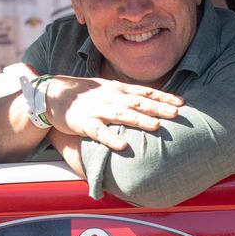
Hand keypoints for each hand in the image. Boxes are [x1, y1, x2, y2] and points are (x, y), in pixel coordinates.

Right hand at [44, 76, 182, 150]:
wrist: (53, 95)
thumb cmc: (84, 95)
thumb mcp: (108, 90)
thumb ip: (128, 95)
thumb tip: (150, 102)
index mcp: (118, 89)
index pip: (145, 92)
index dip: (164, 98)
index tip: (182, 103)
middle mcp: (111, 97)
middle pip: (139, 102)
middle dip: (159, 108)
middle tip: (178, 114)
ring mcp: (98, 110)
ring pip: (123, 114)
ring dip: (140, 120)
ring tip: (157, 127)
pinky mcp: (84, 123)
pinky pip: (100, 132)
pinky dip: (111, 139)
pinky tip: (123, 146)